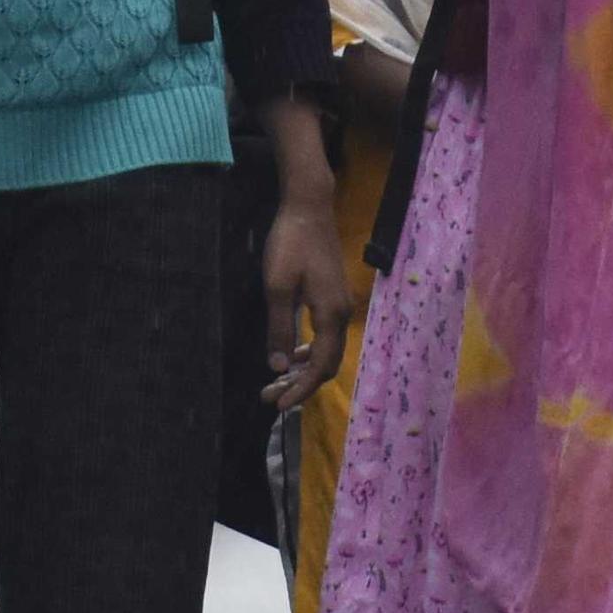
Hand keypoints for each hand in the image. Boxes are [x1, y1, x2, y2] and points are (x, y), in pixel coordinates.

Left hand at [263, 193, 354, 413]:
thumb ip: (279, 329)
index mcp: (331, 316)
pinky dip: (309, 351)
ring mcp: (340, 305)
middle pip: (327, 364)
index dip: (300, 389)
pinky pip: (325, 336)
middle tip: (271, 397)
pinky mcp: (334, 297)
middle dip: (301, 385)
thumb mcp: (277, 288)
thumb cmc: (290, 244)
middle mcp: (342, 315)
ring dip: (303, 369)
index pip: (320, 367)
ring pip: (327, 351)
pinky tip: (291, 353)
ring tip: (277, 381)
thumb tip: (278, 367)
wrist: (309, 208)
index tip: (278, 405)